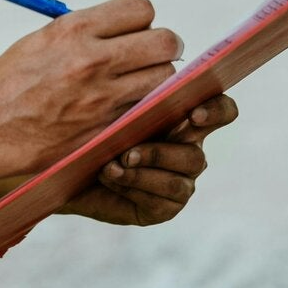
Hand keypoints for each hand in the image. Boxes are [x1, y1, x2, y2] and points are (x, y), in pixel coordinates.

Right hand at [0, 0, 183, 186]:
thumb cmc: (8, 83)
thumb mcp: (41, 40)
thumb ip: (82, 32)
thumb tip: (120, 28)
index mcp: (73, 29)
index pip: (140, 9)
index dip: (141, 20)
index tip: (134, 31)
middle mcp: (92, 59)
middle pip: (165, 42)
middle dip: (162, 48)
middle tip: (149, 57)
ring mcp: (103, 97)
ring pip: (165, 79)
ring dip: (157, 80)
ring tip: (137, 85)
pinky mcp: (106, 129)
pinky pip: (148, 112)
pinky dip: (144, 109)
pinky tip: (127, 109)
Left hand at [61, 93, 238, 225]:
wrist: (67, 162)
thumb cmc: (92, 123)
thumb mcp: (112, 103)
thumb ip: (134, 94)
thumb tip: (139, 80)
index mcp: (183, 118)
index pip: (220, 110)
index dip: (216, 111)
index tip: (194, 114)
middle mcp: (187, 150)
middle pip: (197, 155)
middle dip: (160, 153)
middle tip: (129, 151)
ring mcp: (179, 181)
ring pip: (177, 181)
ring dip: (143, 171)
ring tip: (113, 163)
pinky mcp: (164, 207)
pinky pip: (160, 200)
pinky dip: (132, 185)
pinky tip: (109, 175)